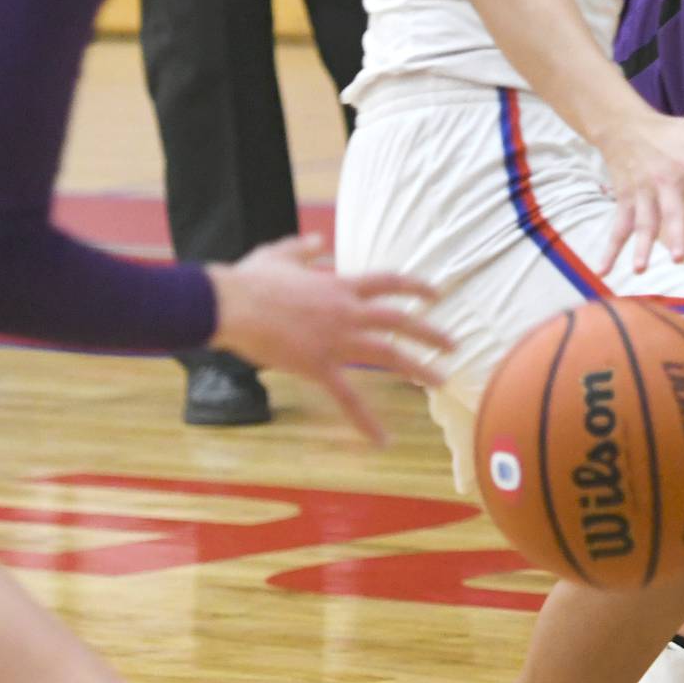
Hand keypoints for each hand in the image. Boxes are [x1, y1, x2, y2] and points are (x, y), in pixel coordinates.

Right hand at [208, 235, 453, 443]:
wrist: (229, 304)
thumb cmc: (248, 280)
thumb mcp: (279, 254)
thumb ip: (303, 248)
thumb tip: (319, 242)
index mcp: (339, 285)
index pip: (388, 282)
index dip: (416, 286)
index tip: (437, 293)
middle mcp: (346, 311)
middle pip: (399, 319)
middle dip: (430, 332)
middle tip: (454, 345)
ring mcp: (335, 339)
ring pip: (388, 354)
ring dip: (419, 367)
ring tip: (442, 380)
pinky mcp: (318, 366)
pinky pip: (349, 398)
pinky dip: (367, 421)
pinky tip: (383, 440)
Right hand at [594, 106, 683, 274]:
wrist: (623, 125)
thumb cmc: (671, 131)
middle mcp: (663, 183)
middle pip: (669, 211)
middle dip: (674, 233)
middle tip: (680, 258)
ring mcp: (641, 194)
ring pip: (641, 224)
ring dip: (640, 247)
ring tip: (640, 270)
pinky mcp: (625, 201)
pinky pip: (618, 228)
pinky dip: (610, 249)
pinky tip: (604, 272)